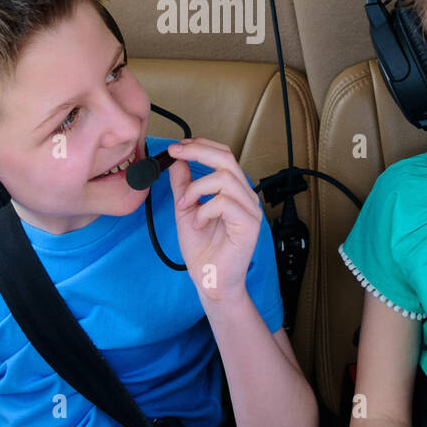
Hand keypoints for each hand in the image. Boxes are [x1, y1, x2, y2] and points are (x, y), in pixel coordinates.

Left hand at [166, 138, 262, 305]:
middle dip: (198, 152)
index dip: (201, 145)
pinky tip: (197, 224)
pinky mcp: (249, 225)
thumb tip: (177, 160)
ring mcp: (250, 210)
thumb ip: (183, 186)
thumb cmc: (202, 249)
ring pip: (225, 178)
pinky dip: (204, 210)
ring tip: (185, 207)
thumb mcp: (185, 210)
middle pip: (226, 158)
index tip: (177, 146)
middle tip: (176, 153)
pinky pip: (225, 203)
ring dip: (197, 189)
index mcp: (233, 190)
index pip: (223, 155)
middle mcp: (245, 196)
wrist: (210, 280)